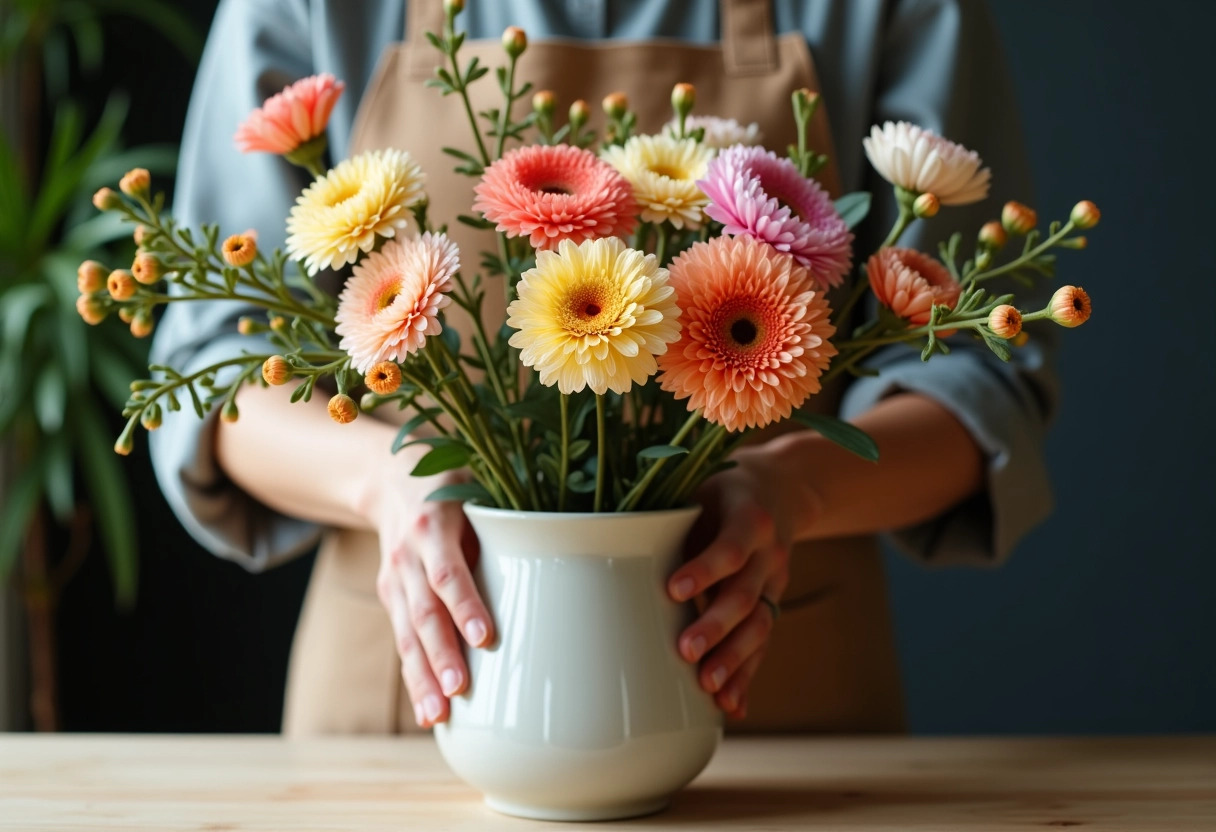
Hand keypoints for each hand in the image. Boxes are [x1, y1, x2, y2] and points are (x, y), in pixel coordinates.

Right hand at [365, 463, 493, 728]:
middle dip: (440, 652)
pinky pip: (403, 641)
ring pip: (407, 632)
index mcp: (434, 522)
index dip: (465, 604)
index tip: (485, 637)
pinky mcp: (392, 598)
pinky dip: (414, 677)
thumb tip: (577, 516)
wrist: (390, 479)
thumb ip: (514, 500)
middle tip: (458, 689)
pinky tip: (429, 711)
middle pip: (423, 610)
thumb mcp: (479, 479)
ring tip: (439, 715)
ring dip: (422, 676)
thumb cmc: (456, 480)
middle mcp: (409, 554)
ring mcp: (395, 579)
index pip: (448, 570)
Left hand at [666, 445, 794, 719]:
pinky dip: (748, 676)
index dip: (706, 569)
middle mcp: (768, 553)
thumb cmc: (718, 490)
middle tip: (686, 651)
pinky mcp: (772, 606)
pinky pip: (762, 645)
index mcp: (748, 517)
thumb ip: (666, 507)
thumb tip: (596, 519)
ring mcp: (775, 583)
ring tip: (709, 687)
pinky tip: (732, 706)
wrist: (779, 491)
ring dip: (735, 659)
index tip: (674, 590)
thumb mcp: (698, 485)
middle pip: (746, 594)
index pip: (731, 547)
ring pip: (759, 625)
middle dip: (717, 625)